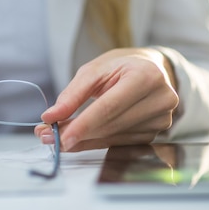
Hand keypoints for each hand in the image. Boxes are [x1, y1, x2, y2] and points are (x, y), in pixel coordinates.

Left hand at [35, 48, 178, 151]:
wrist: (152, 70)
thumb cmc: (121, 66)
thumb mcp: (94, 70)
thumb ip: (72, 94)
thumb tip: (51, 117)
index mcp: (146, 77)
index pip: (110, 107)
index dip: (84, 124)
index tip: (61, 137)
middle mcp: (159, 100)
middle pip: (111, 125)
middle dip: (77, 133)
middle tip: (48, 136)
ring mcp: (161, 119)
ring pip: (113, 138)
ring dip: (83, 140)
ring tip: (57, 136)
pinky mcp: (156, 133)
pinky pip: (119, 143)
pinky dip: (95, 142)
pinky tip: (78, 139)